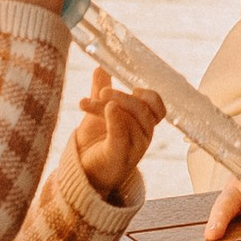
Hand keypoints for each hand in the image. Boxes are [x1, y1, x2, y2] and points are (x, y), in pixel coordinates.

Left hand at [73, 63, 160, 202]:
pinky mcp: (120, 158)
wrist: (81, 172)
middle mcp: (143, 137)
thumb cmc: (95, 143)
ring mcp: (134, 148)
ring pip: (131, 119)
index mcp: (143, 125)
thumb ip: (101, 91)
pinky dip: (116, 119)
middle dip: (124, 97)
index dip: (150, 96)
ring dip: (108, 106)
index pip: (158, 108)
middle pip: (144, 110)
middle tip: (103, 91)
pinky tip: (106, 108)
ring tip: (85, 103)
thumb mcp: (98, 112)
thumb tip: (100, 67)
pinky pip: (122, 135)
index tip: (133, 87)